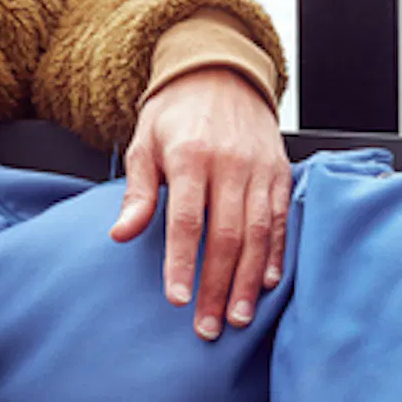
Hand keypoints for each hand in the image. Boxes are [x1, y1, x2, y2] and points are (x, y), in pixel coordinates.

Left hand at [114, 65, 289, 340]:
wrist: (220, 73)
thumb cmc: (175, 114)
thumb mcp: (144, 144)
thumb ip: (137, 193)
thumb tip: (121, 235)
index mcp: (191, 157)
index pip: (186, 220)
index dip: (182, 263)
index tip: (177, 300)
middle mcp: (230, 164)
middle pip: (226, 236)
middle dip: (217, 286)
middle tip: (208, 328)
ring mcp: (260, 169)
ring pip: (257, 234)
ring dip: (247, 281)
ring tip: (237, 317)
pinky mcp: (279, 172)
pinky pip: (280, 220)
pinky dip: (275, 254)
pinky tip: (266, 284)